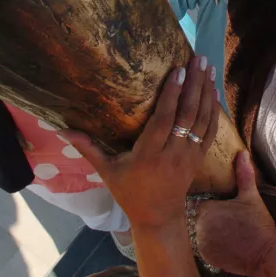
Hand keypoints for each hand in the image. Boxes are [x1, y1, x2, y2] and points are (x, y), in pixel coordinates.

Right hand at [65, 57, 221, 230]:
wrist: (158, 217)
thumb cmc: (129, 192)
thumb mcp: (107, 171)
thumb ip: (88, 148)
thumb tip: (62, 130)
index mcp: (149, 154)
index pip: (164, 120)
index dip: (172, 95)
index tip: (179, 71)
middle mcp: (173, 153)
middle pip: (188, 115)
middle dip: (195, 85)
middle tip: (198, 59)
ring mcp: (189, 156)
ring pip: (202, 120)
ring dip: (206, 92)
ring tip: (208, 67)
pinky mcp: (199, 158)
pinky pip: (210, 131)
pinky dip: (214, 110)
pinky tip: (213, 91)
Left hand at [194, 152, 275, 276]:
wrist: (264, 255)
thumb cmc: (258, 224)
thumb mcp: (251, 197)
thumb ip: (243, 174)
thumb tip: (242, 153)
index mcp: (206, 209)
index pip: (201, 203)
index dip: (213, 204)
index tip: (224, 208)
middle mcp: (198, 227)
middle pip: (199, 218)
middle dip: (210, 218)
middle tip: (229, 221)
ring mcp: (201, 244)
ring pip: (200, 233)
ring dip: (209, 232)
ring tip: (228, 233)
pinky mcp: (206, 258)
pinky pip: (203, 248)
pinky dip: (211, 247)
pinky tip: (226, 244)